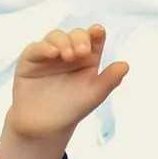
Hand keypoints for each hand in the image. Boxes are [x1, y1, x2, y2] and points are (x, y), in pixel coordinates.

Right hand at [0, 24, 128, 158]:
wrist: (44, 126)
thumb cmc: (71, 108)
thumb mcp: (94, 95)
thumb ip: (110, 80)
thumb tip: (126, 65)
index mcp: (88, 57)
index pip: (94, 38)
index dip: (96, 32)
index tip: (97, 32)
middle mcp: (69, 51)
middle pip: (76, 34)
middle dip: (80, 38)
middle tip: (82, 52)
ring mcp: (49, 54)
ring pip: (56, 36)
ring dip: (63, 42)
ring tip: (67, 56)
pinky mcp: (31, 58)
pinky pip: (37, 47)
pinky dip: (45, 47)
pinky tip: (53, 53)